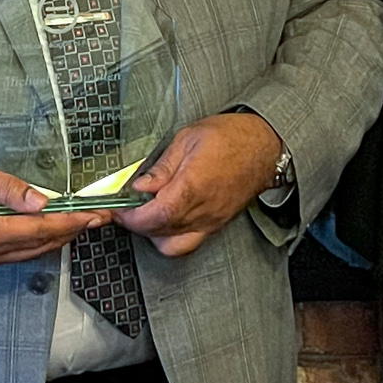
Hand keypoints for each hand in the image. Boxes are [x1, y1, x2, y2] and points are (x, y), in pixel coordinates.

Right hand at [0, 156, 103, 269]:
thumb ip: (8, 188)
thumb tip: (42, 201)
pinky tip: (52, 230)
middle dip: (73, 230)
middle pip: (41, 244)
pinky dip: (40, 241)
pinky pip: (19, 253)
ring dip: (59, 237)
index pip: (39, 229)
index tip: (95, 214)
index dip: (71, 222)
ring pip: (32, 252)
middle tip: (100, 216)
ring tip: (83, 222)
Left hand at [114, 112, 283, 257]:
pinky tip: (164, 217)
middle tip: (126, 207)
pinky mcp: (216, 225)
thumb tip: (139, 186)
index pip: (154, 216)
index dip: (131, 217)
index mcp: (193, 187)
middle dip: (136, 224)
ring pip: (173, 245)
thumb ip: (162, 167)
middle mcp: (203, 211)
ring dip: (153, 233)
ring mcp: (211, 222)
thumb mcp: (188, 138)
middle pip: (160, 233)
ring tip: (145, 212)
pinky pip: (188, 243)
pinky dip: (170, 236)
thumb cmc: (231, 137)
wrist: (265, 146)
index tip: (118, 208)